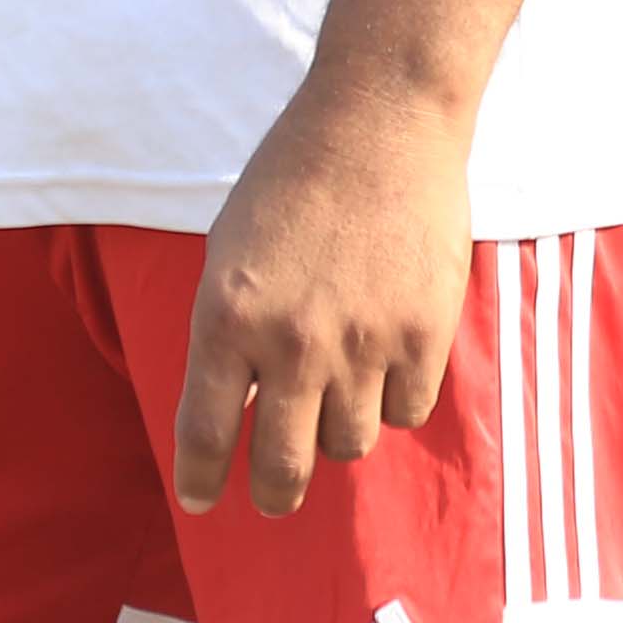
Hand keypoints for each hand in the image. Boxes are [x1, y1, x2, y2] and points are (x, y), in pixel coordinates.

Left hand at [173, 80, 473, 516]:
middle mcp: (292, 343)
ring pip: (349, 445)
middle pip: (282, 467)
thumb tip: (238, 403)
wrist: (380, 123)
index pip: (205, 433)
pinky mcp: (423, 335)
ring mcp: (362, 344)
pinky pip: (406, 412)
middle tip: (273, 495)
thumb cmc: (292, 178)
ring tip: (337, 398)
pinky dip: (394, 400)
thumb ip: (229, 329)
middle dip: (273, 493)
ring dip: (337, 432)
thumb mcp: (229, 250)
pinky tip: (387, 364)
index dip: (200, 479)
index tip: (199, 499)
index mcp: (227, 317)